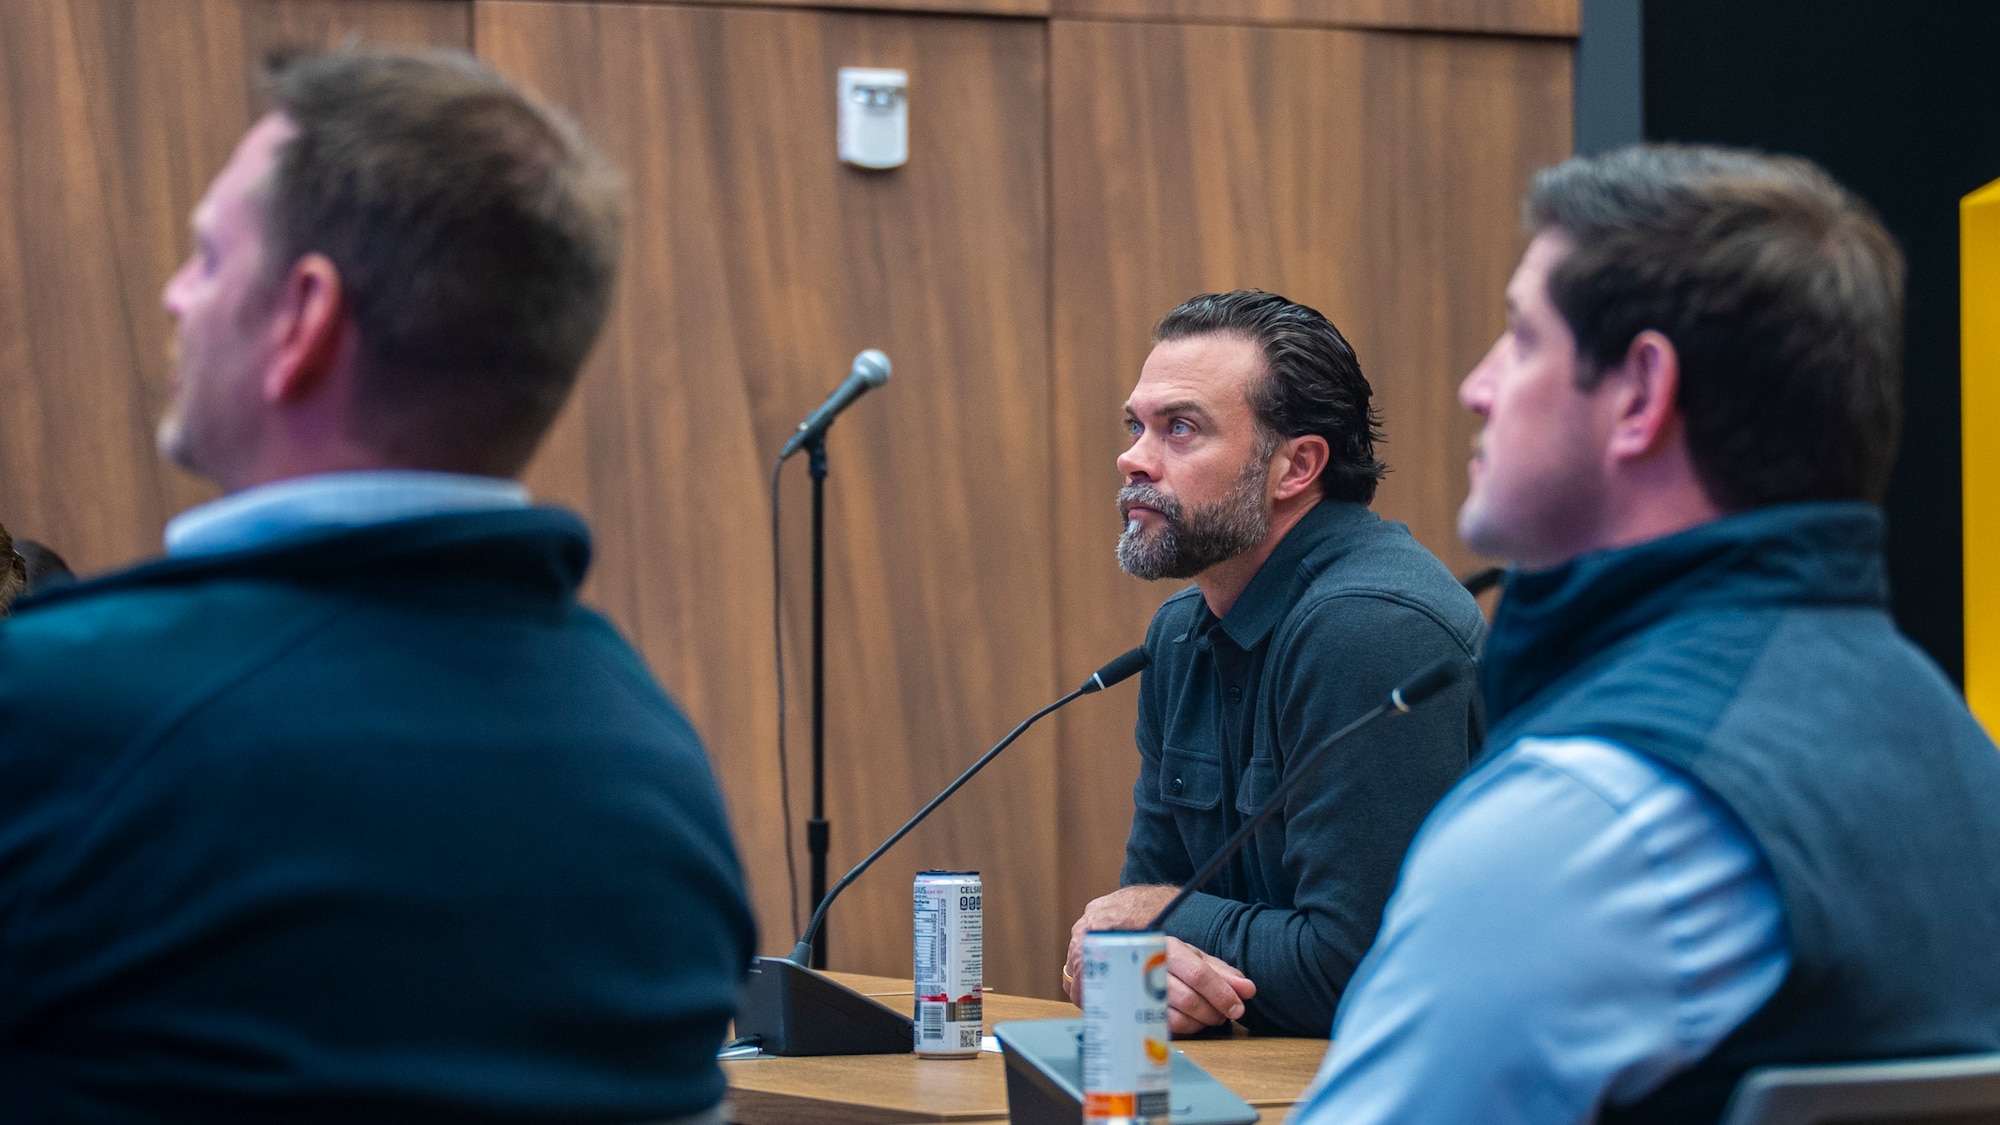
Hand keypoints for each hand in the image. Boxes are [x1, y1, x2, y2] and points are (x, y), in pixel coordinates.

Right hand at [1063, 888, 1255, 1034]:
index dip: (1221, 993)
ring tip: (1206, 1017)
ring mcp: (1133, 988)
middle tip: (1224, 1014)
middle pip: (1188, 998)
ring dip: (1198, 1023)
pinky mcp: (1123, 1007)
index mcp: (1164, 947)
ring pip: (1174, 1017)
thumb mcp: (1186, 954)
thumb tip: (1248, 988)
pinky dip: (1179, 1029)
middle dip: (1213, 1011)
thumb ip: (1218, 970)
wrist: (1101, 944)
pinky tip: (1186, 1021)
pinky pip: (1157, 1028)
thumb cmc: (1154, 952)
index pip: (1197, 973)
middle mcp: (1146, 967)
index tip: (1238, 1007)